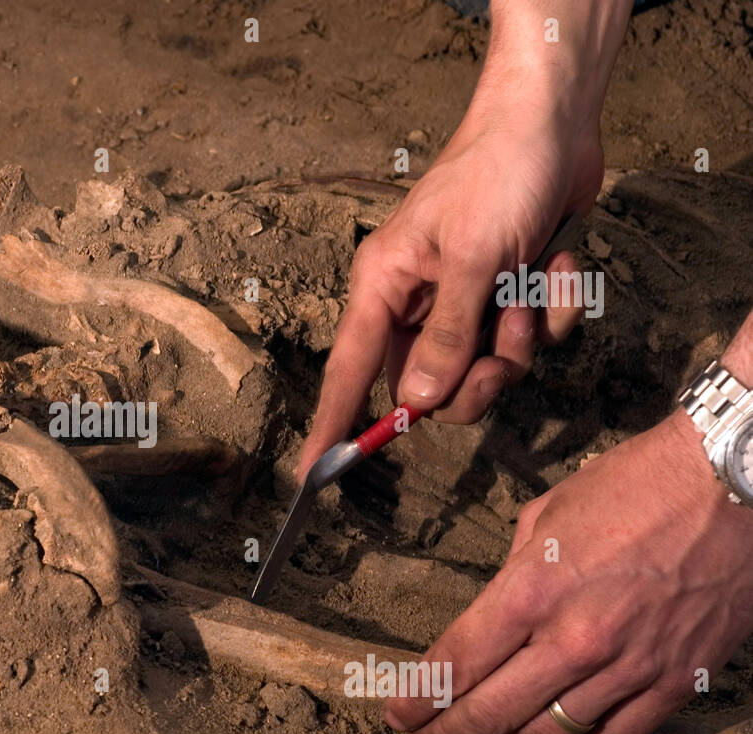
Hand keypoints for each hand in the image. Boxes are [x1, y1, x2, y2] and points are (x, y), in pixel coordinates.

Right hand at [297, 92, 601, 479]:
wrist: (555, 124)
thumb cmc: (498, 176)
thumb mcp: (474, 260)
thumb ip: (446, 338)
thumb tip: (417, 404)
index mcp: (385, 288)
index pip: (347, 372)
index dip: (331, 425)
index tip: (311, 475)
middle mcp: (417, 301)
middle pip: (431, 387)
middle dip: (476, 378)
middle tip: (501, 353)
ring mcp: (464, 301)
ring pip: (486, 369)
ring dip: (520, 338)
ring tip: (530, 282)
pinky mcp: (507, 295)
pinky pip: (528, 339)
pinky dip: (549, 308)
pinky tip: (553, 261)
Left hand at [384, 410, 752, 733]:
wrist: (732, 486)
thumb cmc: (635, 486)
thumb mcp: (545, 515)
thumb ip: (514, 572)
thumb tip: (497, 610)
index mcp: (532, 590)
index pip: (457, 662)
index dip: (419, 697)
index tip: (397, 713)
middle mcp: (574, 638)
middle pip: (489, 710)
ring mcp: (627, 667)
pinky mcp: (673, 682)